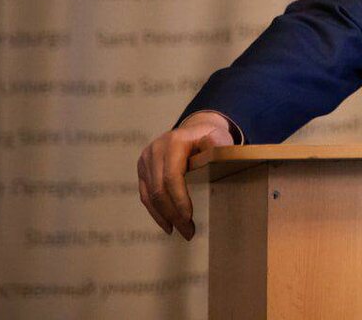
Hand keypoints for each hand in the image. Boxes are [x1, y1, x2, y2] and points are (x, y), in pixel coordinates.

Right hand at [137, 111, 233, 239]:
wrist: (194, 129)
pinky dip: (155, 211)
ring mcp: (146, 159)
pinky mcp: (142, 169)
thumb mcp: (219, 137)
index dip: (178, 200)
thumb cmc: (211, 137)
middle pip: (159, 189)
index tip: (188, 218)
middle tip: (188, 233)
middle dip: (173, 214)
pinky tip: (167, 224)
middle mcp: (155, 150)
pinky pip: (145, 194)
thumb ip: (219, 146)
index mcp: (174, 142)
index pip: (172, 177)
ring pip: (149, 195)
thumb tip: (218, 155)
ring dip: (164, 217)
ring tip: (179, 232)